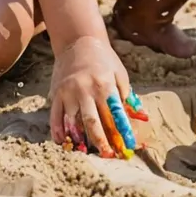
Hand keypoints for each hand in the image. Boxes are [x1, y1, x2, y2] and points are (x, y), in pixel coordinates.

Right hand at [49, 34, 132, 157]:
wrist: (78, 41)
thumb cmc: (103, 59)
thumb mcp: (119, 72)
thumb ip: (127, 94)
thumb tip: (139, 116)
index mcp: (105, 84)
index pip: (115, 114)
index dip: (121, 131)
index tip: (127, 146)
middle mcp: (86, 89)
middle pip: (93, 122)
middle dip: (101, 142)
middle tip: (107, 156)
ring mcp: (69, 92)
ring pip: (73, 122)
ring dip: (80, 140)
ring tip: (86, 153)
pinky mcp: (57, 93)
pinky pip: (56, 117)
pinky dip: (59, 131)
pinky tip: (63, 143)